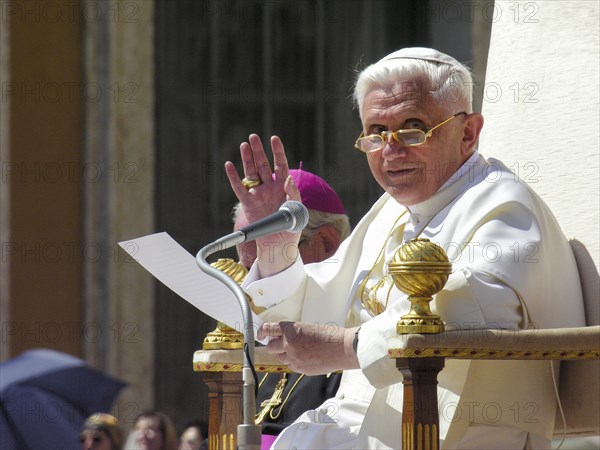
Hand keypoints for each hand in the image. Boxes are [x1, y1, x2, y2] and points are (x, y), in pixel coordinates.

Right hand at [225, 135, 301, 276]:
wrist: (279, 245)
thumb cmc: (291, 228)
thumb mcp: (298, 211)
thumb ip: (294, 194)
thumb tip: (289, 179)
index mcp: (283, 187)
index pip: (280, 164)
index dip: (277, 151)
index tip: (274, 138)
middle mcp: (269, 187)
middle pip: (263, 165)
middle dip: (258, 151)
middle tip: (253, 137)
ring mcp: (258, 194)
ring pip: (250, 173)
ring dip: (247, 159)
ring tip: (243, 145)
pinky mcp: (248, 204)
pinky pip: (239, 188)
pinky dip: (233, 177)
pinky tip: (229, 165)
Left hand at [258, 321, 359, 374]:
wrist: (342, 348)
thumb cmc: (329, 335)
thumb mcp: (307, 327)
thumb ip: (292, 332)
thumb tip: (281, 338)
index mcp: (291, 330)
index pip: (269, 329)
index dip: (262, 332)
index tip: (260, 334)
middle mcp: (289, 344)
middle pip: (270, 347)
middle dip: (274, 346)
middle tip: (282, 344)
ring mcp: (294, 358)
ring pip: (281, 357)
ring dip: (285, 354)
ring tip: (301, 350)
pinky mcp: (300, 369)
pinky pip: (291, 365)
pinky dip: (295, 362)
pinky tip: (307, 357)